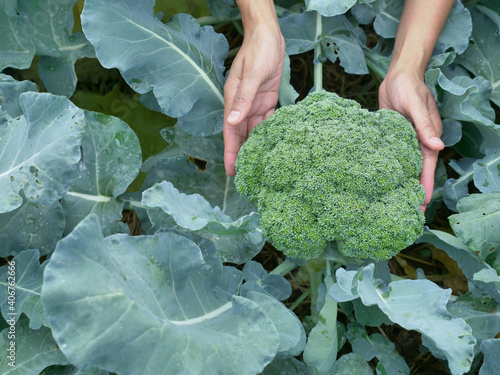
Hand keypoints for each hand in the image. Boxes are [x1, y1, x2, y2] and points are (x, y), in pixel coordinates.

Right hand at [223, 25, 284, 175]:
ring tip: (261, 166)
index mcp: (233, 100)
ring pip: (255, 131)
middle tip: (248, 176)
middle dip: (243, 155)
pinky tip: (275, 145)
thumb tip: (232, 122)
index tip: (231, 171)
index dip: (231, 152)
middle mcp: (243, 105)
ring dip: (257, 147)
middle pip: (242, 135)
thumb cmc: (258, 51)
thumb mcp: (252, 74)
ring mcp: (255, 103)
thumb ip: (243, 99)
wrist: (269, 35)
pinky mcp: (268, 100)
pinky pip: (268, 120)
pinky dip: (270, 132)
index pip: (230, 132)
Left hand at [379, 68, 444, 210]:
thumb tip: (438, 146)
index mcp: (427, 137)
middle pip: (415, 171)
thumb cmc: (409, 87)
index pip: (427, 167)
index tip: (422, 204)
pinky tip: (378, 180)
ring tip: (391, 202)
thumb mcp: (416, 105)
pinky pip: (389, 156)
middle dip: (411, 191)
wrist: (396, 75)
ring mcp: (403, 141)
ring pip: (402, 166)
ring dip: (398, 182)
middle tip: (405, 213)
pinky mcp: (390, 137)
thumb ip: (425, 126)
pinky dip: (386, 168)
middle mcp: (416, 142)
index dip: (425, 186)